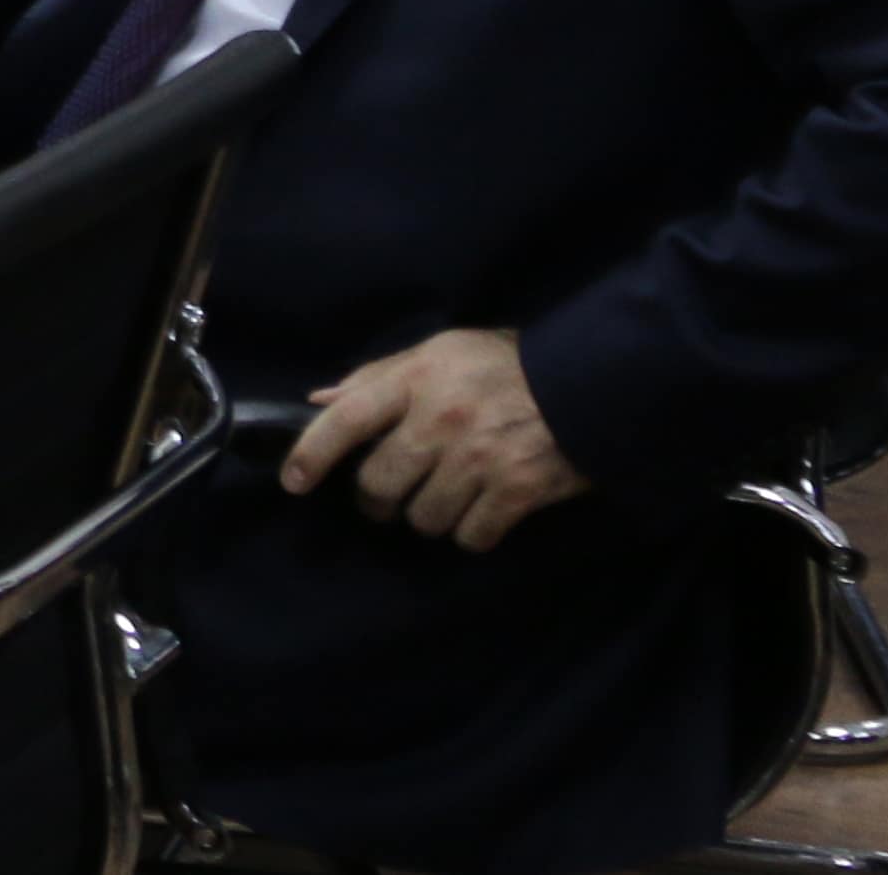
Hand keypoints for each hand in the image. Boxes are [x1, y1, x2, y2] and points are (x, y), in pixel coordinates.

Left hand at [281, 328, 585, 550]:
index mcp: (417, 378)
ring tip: (444, 498)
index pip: (346, 418)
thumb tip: (320, 399)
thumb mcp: (442, 352)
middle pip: (379, 483)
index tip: (294, 482)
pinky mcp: (516, 491)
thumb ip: (380, 376)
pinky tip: (481, 513)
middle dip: (376, 500)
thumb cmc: (508, 365)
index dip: (311, 452)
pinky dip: (470, 533)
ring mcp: (478, 459)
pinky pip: (469, 535)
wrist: (592, 382)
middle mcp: (440, 419)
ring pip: (422, 517)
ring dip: (427, 516)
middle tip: (388, 497)